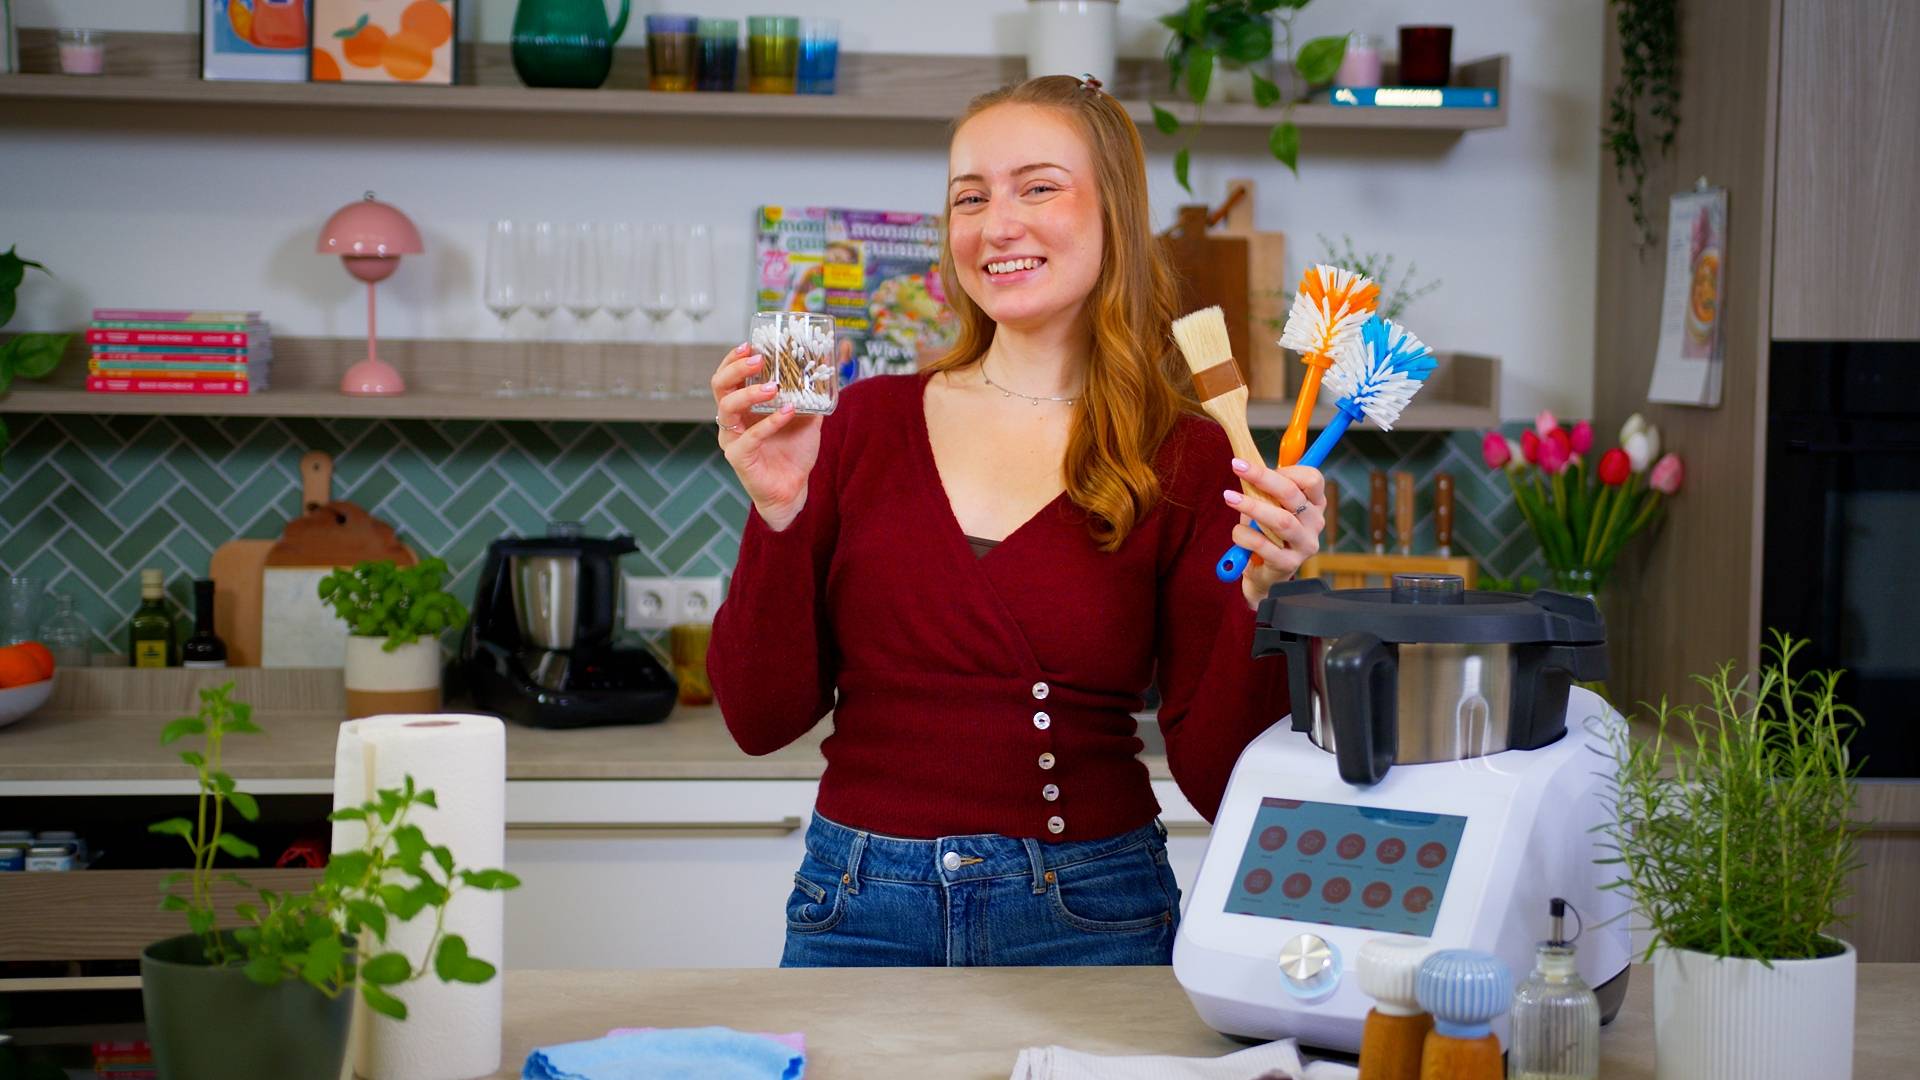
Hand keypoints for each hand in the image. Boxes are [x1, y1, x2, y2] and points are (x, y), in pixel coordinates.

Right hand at [713, 342, 822, 531]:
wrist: (793, 489)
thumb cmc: (793, 451)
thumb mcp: (806, 417)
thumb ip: (811, 394)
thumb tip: (826, 367)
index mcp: (741, 406)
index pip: (728, 376)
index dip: (734, 359)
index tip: (750, 343)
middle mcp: (731, 420)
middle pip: (719, 386)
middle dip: (736, 368)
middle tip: (757, 358)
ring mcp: (732, 438)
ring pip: (727, 408)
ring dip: (750, 393)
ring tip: (774, 385)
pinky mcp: (740, 457)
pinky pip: (751, 436)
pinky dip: (770, 421)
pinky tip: (788, 411)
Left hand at [1223, 458, 1326, 610]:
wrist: (1265, 573)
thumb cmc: (1267, 533)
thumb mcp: (1270, 506)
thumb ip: (1265, 487)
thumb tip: (1247, 462)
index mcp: (1314, 504)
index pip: (1313, 479)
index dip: (1287, 469)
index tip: (1261, 467)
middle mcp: (1314, 523)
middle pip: (1293, 495)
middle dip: (1263, 477)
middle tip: (1237, 466)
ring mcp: (1304, 545)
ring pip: (1281, 520)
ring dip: (1252, 506)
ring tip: (1229, 497)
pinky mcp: (1288, 564)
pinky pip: (1264, 545)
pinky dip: (1245, 535)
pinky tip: (1237, 532)